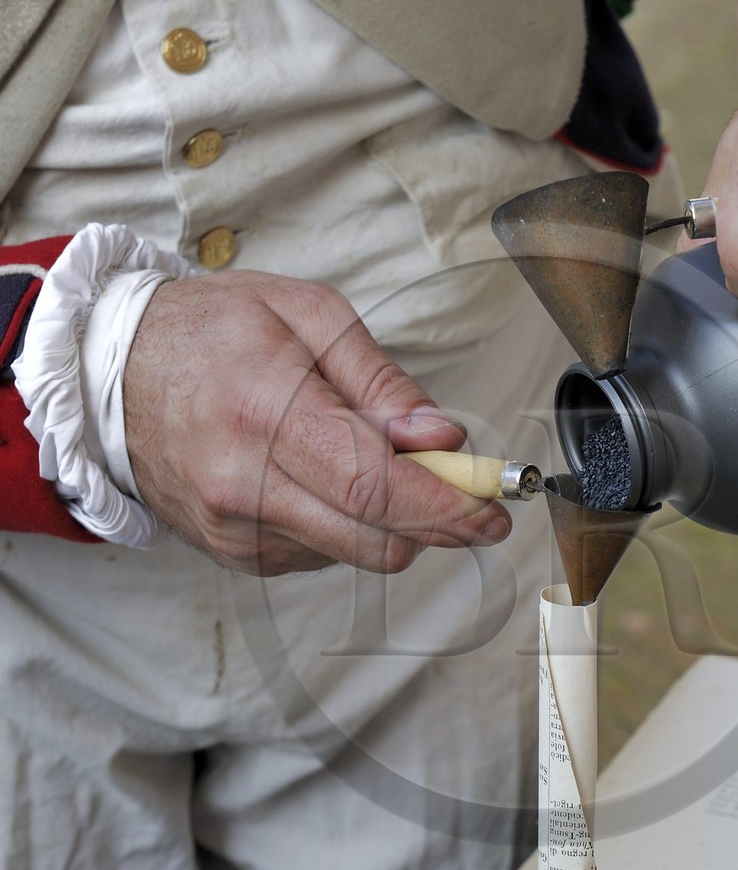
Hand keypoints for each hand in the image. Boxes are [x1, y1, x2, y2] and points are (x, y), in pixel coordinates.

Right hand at [124, 271, 510, 574]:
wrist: (109, 373)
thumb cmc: (209, 332)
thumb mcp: (306, 314)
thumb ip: (381, 380)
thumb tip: (440, 437)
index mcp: (266, 412)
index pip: (374, 488)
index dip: (448, 507)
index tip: (494, 511)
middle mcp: (244, 484)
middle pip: (374, 538)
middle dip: (438, 522)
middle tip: (464, 490)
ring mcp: (234, 528)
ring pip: (356, 552)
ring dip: (386, 519)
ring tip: (364, 459)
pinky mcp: (231, 553)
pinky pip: (320, 555)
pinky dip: (342, 524)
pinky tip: (317, 478)